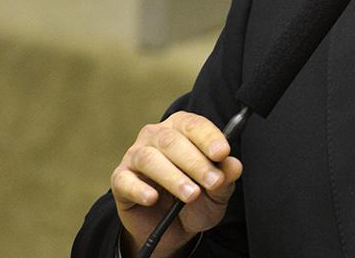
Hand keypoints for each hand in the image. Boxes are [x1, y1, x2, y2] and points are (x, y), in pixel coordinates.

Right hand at [111, 111, 242, 257]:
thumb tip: (234, 165)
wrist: (173, 229)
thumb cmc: (196, 200)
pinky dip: (139, 189)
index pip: (193, 125)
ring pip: (149, 158)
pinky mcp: (121, 179)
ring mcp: (135, 156)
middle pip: (172, 141)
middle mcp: (156, 136)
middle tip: (212, 182)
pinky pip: (125, 180)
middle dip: (195, 162)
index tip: (222, 153)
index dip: (209, 137)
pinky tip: (152, 198)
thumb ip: (225, 178)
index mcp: (182, 130)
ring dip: (173, 176)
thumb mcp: (217, 192)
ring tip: (191, 194)